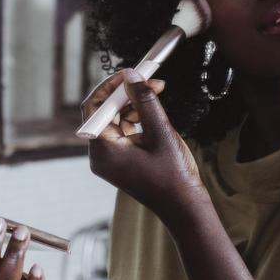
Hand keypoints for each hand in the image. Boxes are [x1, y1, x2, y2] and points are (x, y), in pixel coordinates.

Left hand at [83, 68, 208, 228]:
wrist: (184, 207)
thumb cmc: (174, 176)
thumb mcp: (161, 132)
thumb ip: (145, 101)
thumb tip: (132, 75)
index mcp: (103, 150)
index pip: (95, 107)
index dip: (112, 86)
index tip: (131, 72)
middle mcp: (101, 155)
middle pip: (104, 112)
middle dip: (127, 94)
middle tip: (150, 80)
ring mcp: (110, 159)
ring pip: (115, 119)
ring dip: (134, 104)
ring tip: (157, 93)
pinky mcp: (120, 160)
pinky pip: (123, 131)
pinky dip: (136, 118)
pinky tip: (153, 112)